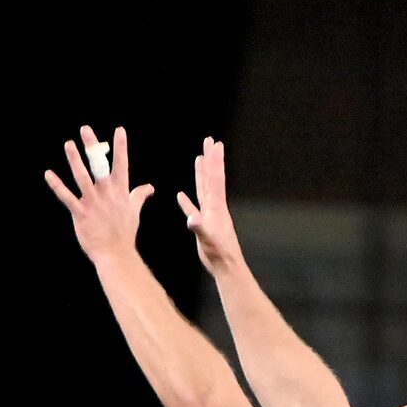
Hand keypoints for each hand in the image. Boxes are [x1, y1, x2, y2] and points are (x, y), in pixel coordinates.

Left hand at [42, 124, 154, 261]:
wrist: (116, 254)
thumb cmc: (125, 233)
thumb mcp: (134, 211)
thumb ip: (139, 195)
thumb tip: (149, 187)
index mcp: (120, 191)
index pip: (121, 164)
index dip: (120, 147)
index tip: (119, 130)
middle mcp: (106, 194)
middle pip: (99, 165)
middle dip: (93, 147)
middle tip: (85, 129)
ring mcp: (93, 203)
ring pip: (82, 177)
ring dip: (74, 160)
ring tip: (68, 144)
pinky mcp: (81, 214)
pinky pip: (67, 197)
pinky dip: (57, 185)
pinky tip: (48, 174)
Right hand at [175, 136, 242, 274]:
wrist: (225, 265)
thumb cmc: (219, 252)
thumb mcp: (208, 238)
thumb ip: (199, 227)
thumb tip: (191, 218)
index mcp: (216, 206)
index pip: (215, 178)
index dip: (214, 160)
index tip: (214, 143)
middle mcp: (214, 206)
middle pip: (211, 177)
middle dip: (210, 159)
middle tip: (210, 141)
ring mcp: (208, 215)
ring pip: (203, 189)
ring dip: (201, 174)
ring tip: (199, 159)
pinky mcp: (202, 225)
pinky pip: (193, 208)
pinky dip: (187, 202)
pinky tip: (181, 195)